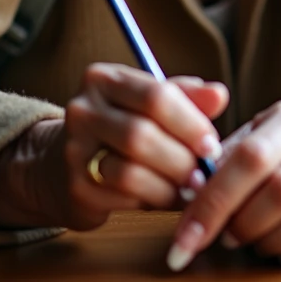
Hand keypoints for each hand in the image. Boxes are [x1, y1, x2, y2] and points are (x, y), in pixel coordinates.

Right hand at [0, 64, 228, 230]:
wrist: (60, 164)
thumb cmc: (119, 128)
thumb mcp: (148, 104)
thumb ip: (185, 98)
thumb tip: (220, 94)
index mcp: (104, 79)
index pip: (155, 95)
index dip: (190, 122)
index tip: (212, 143)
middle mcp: (83, 109)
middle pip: (143, 135)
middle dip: (182, 158)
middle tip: (204, 173)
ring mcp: (74, 150)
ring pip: (132, 171)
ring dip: (170, 185)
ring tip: (188, 188)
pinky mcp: (75, 188)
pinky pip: (124, 198)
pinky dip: (154, 202)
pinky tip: (166, 199)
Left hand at [167, 103, 280, 270]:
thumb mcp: (264, 133)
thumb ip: (227, 154)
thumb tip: (185, 186)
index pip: (250, 156)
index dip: (213, 199)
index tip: (185, 234)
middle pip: (277, 191)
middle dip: (238, 223)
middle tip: (220, 236)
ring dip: (264, 242)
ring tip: (251, 239)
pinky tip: (279, 248)